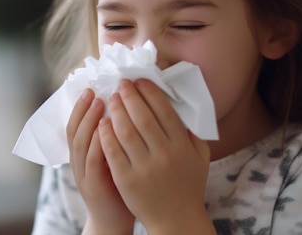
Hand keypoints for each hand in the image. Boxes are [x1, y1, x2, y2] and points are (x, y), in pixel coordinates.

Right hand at [67, 89, 134, 234]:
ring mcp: (83, 173)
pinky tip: (104, 130)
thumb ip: (114, 135)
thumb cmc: (119, 184)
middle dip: (83, 108)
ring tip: (99, 103)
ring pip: (80, 142)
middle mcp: (79, 161)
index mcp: (83, 152)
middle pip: (75, 129)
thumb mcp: (113, 156)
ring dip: (89, 121)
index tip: (92, 86)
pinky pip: (92, 161)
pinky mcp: (93, 185)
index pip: (77, 123)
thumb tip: (124, 106)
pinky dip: (96, 144)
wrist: (114, 220)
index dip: (82, 106)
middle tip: (93, 90)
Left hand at [98, 79, 213, 233]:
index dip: (150, 92)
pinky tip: (102, 123)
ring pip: (125, 131)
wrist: (176, 219)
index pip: (164, 110)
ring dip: (116, 111)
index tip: (139, 81)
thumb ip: (192, 131)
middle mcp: (164, 154)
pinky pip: (113, 151)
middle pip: (142, 117)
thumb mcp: (200, 157)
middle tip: (121, 85)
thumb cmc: (188, 184)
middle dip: (129, 96)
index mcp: (182, 146)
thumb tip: (179, 104)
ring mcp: (144, 168)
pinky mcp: (127, 179)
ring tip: (111, 100)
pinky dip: (106, 134)